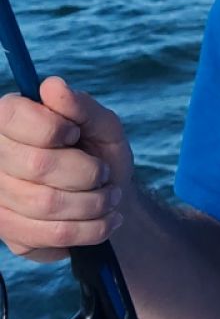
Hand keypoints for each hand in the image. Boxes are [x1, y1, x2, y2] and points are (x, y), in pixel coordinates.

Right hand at [0, 77, 131, 262]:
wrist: (107, 199)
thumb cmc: (100, 152)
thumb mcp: (103, 125)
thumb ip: (81, 105)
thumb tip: (52, 85)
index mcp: (11, 119)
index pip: (12, 117)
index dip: (53, 127)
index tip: (76, 134)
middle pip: (36, 164)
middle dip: (86, 171)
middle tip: (103, 172)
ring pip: (46, 203)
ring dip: (93, 202)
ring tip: (110, 197)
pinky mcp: (8, 230)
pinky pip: (50, 233)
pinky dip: (90, 228)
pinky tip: (106, 219)